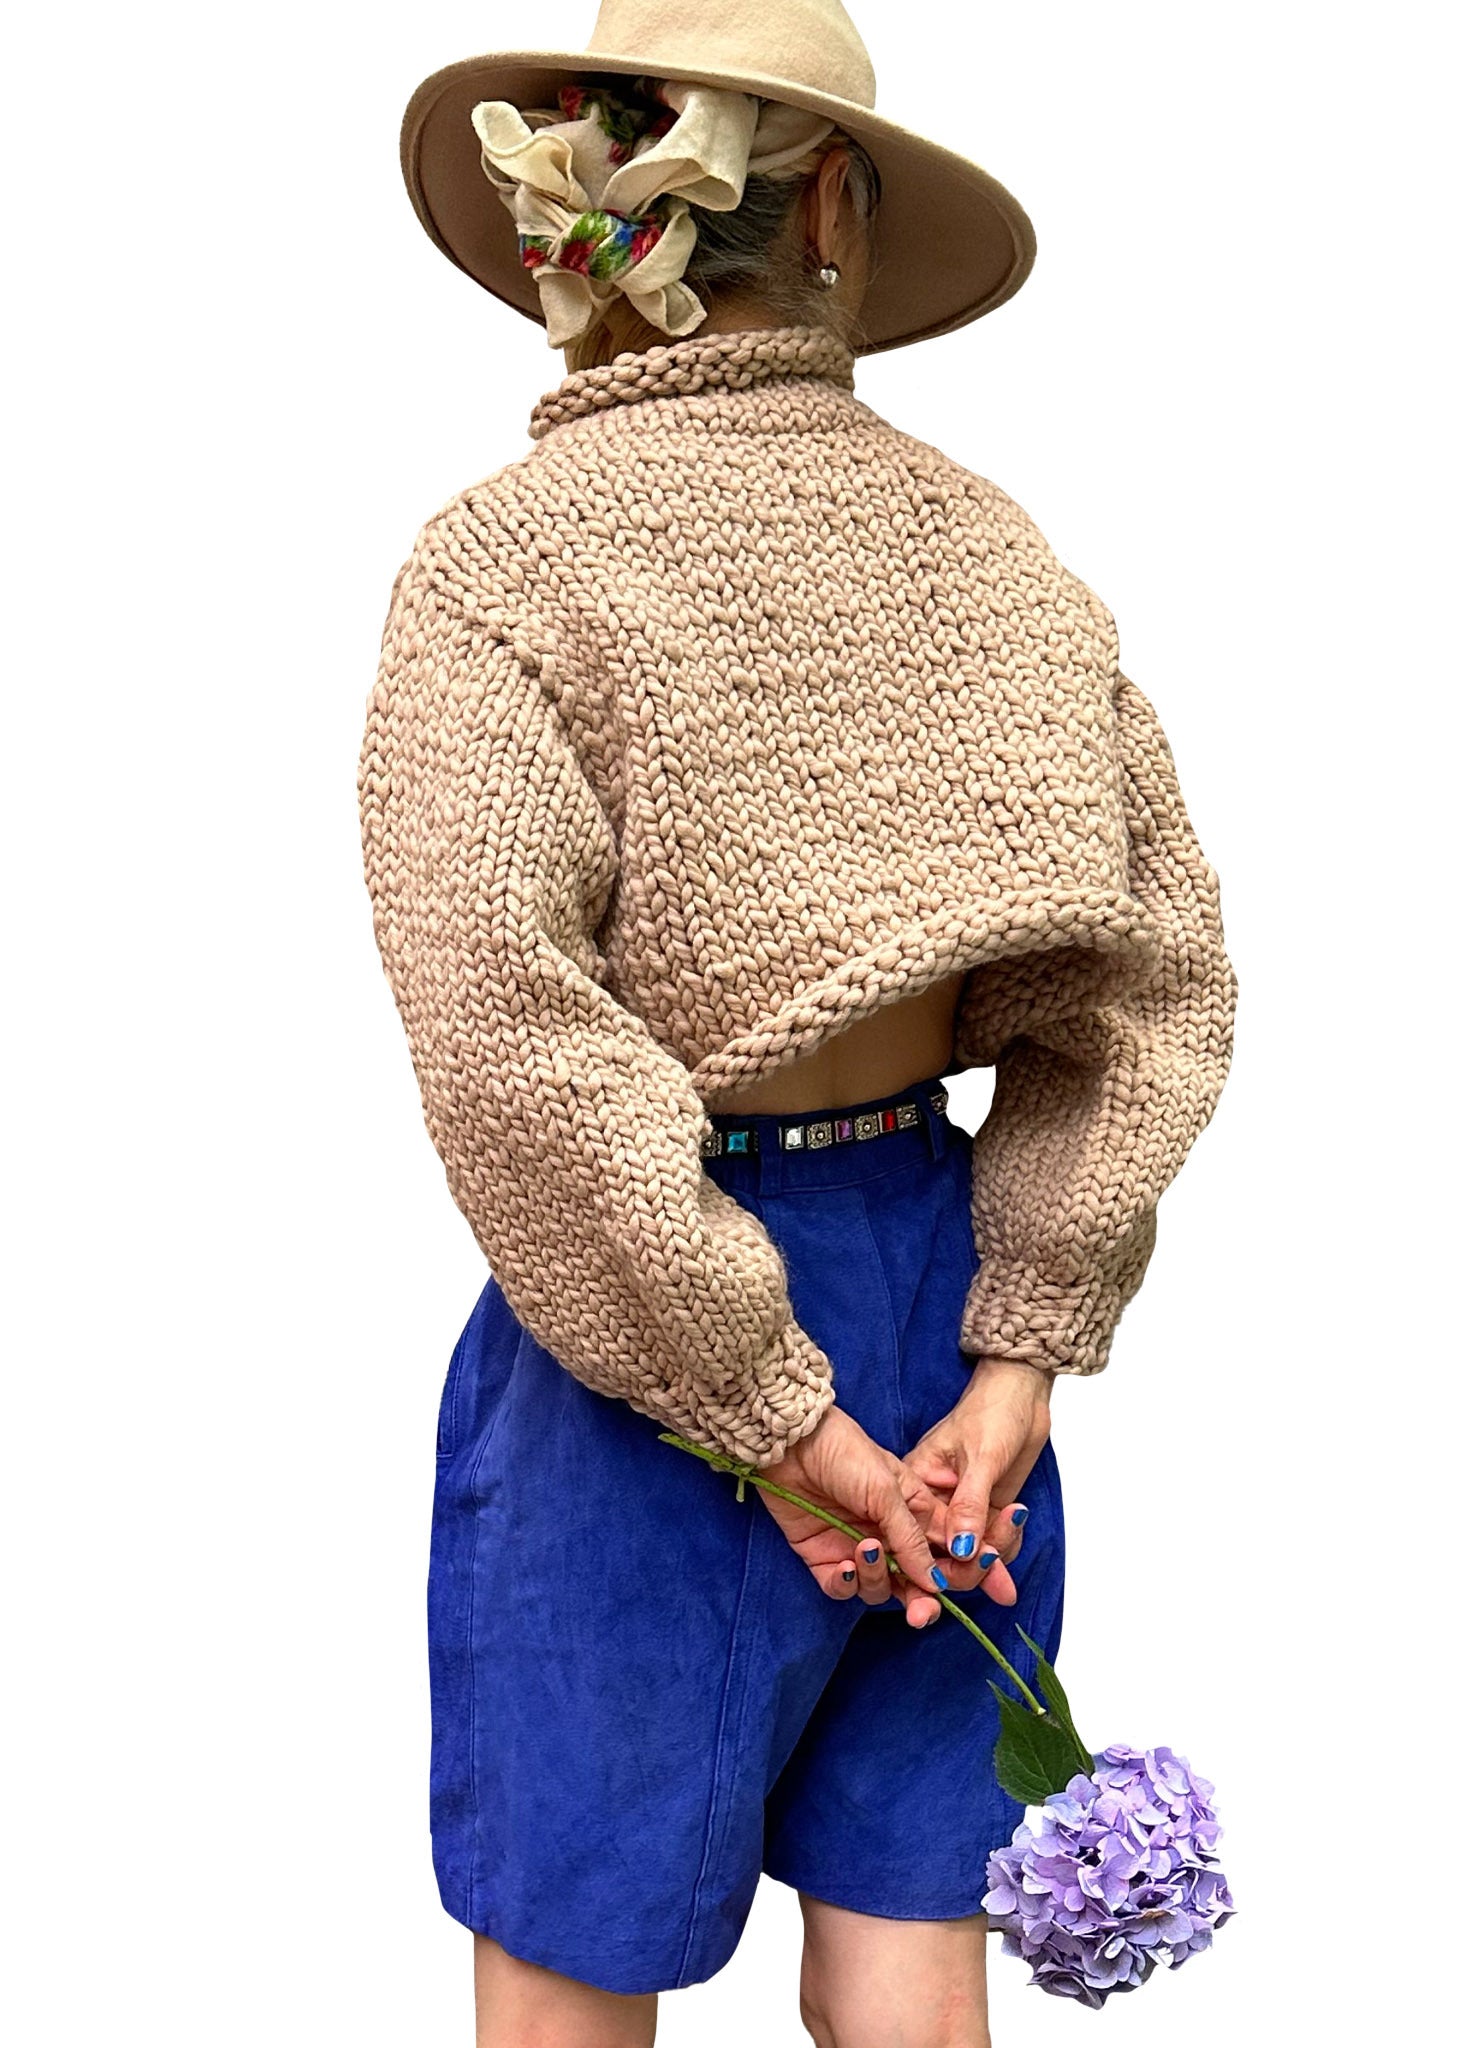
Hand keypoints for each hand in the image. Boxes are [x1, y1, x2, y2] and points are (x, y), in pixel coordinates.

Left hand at [758, 1404, 950, 1627]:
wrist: (791, 1445)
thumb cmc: (845, 1452)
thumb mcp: (886, 1490)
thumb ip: (911, 1539)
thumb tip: (937, 1583)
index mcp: (914, 1512)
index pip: (946, 1551)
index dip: (960, 1572)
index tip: (969, 1583)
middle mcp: (889, 1535)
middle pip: (915, 1582)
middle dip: (923, 1601)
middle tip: (922, 1611)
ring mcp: (856, 1549)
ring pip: (880, 1589)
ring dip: (877, 1579)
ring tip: (865, 1549)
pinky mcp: (823, 1558)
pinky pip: (842, 1588)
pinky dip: (846, 1585)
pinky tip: (844, 1566)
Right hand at [899, 1357, 1053, 1608]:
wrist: (1021, 1394)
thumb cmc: (992, 1411)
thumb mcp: (981, 1457)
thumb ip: (970, 1505)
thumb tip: (962, 1551)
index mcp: (913, 1486)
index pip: (917, 1538)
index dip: (938, 1561)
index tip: (968, 1569)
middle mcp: (930, 1503)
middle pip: (940, 1554)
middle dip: (970, 1567)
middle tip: (997, 1572)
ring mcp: (958, 1509)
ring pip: (968, 1554)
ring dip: (993, 1554)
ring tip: (1012, 1525)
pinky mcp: (982, 1511)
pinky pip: (989, 1543)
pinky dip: (1004, 1543)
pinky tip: (1015, 1523)